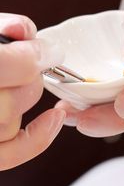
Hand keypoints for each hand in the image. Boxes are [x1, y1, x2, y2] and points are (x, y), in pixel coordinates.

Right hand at [0, 14, 65, 169]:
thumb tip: (23, 31)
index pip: (16, 67)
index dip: (36, 54)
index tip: (47, 49)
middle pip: (15, 98)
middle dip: (28, 76)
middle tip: (26, 60)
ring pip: (10, 123)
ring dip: (21, 100)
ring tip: (12, 80)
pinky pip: (8, 154)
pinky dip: (36, 139)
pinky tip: (53, 118)